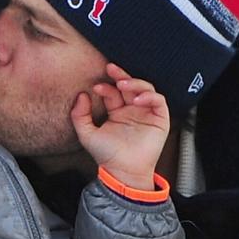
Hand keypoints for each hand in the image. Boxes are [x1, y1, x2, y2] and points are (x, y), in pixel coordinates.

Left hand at [70, 63, 170, 191]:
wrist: (123, 171)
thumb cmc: (107, 155)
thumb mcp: (87, 134)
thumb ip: (80, 115)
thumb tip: (81, 95)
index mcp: (117, 112)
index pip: (113, 92)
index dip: (106, 86)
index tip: (96, 87)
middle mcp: (132, 110)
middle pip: (130, 86)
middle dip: (121, 75)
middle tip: (111, 68)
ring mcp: (146, 113)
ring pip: (145, 88)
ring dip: (135, 83)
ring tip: (123, 84)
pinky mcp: (159, 119)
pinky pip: (158, 100)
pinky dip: (149, 96)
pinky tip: (137, 99)